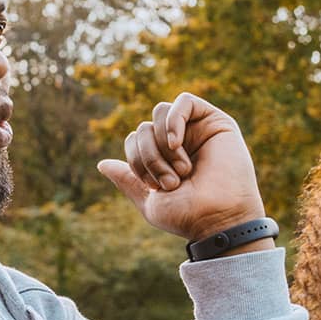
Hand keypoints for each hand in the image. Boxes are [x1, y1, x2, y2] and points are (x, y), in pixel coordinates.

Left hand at [98, 92, 267, 242]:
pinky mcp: (215, 121)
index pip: (133, 140)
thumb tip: (101, 164)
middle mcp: (179, 142)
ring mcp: (196, 130)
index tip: (152, 186)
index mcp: (162, 159)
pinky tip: (175, 144)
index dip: (134, 159)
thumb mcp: (149, 201)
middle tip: (171, 183)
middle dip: (149, 156)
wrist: (218, 218)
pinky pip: (184, 101)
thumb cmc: (187, 215)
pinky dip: (173, 121)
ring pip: (159, 113)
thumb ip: (127, 180)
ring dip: (162, 145)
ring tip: (181, 171)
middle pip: (143, 128)